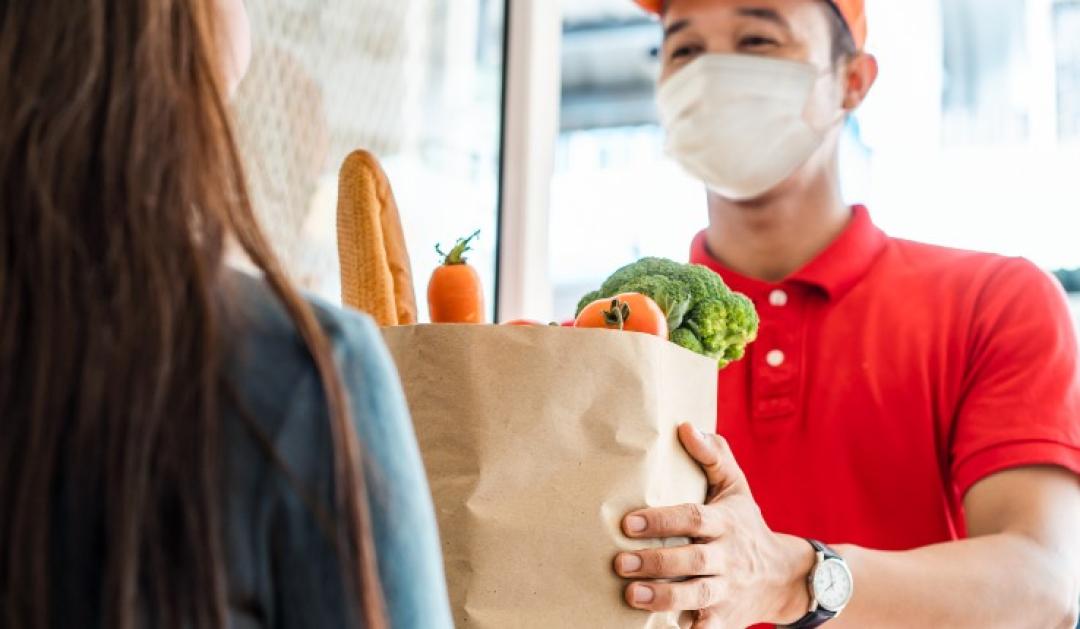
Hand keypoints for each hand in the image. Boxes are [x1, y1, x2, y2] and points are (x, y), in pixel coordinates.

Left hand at [613, 424, 814, 627]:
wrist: (785, 576)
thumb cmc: (746, 524)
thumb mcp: (736, 488)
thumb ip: (713, 456)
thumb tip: (685, 426)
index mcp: (726, 522)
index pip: (694, 518)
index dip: (662, 519)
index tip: (628, 522)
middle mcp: (729, 556)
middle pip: (694, 560)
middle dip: (656, 563)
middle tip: (620, 562)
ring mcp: (729, 589)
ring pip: (698, 595)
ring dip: (664, 597)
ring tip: (631, 596)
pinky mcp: (726, 618)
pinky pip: (708, 626)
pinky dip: (690, 628)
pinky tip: (661, 626)